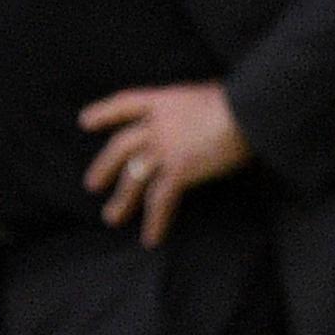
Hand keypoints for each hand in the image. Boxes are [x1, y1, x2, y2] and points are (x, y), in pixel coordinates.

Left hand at [80, 82, 250, 245]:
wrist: (249, 110)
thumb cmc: (240, 100)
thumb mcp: (206, 95)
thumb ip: (191, 110)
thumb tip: (197, 119)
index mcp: (164, 100)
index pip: (126, 103)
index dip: (104, 113)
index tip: (85, 122)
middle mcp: (158, 124)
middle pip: (121, 146)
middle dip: (104, 166)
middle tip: (92, 185)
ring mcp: (165, 148)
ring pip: (134, 177)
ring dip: (122, 200)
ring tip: (112, 218)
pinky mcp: (179, 170)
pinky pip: (160, 200)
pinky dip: (155, 221)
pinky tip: (151, 238)